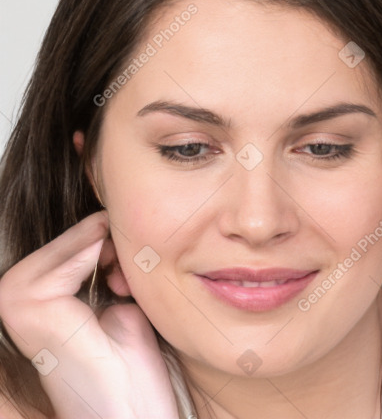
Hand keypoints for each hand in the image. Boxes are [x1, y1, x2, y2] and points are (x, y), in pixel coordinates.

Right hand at [0, 211, 179, 418]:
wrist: (130, 412)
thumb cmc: (127, 359)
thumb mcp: (115, 298)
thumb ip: (103, 262)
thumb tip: (105, 220)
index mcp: (34, 293)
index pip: (75, 241)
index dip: (109, 245)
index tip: (126, 274)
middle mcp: (15, 293)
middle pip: (76, 236)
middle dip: (110, 245)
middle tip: (127, 277)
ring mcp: (13, 298)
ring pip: (76, 241)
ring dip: (110, 252)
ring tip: (123, 284)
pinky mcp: (24, 303)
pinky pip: (74, 257)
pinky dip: (102, 259)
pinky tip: (115, 283)